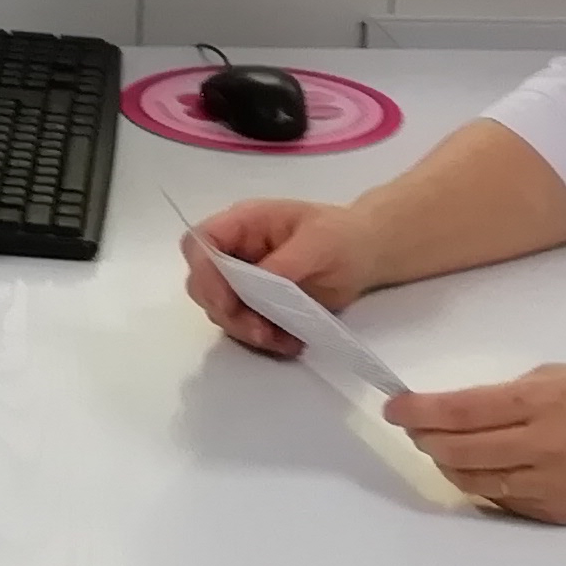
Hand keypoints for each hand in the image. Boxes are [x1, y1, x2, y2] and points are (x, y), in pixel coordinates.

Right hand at [182, 196, 388, 353]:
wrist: (365, 254)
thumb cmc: (342, 235)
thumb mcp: (318, 241)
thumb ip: (284, 263)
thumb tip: (258, 285)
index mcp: (244, 224)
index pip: (200, 244)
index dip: (204, 273)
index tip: (228, 302)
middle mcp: (236, 252)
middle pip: (202, 284)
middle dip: (227, 311)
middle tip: (260, 330)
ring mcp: (244, 280)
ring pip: (222, 312)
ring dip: (247, 331)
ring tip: (283, 339)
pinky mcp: (258, 305)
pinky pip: (246, 327)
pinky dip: (264, 340)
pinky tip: (290, 342)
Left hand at [383, 366, 565, 523]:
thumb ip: (514, 393)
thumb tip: (464, 409)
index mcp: (543, 404)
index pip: (461, 410)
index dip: (419, 410)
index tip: (394, 407)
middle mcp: (541, 447)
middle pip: (457, 451)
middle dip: (425, 438)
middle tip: (414, 426)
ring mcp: (548, 486)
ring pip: (473, 481)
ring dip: (447, 464)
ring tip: (441, 448)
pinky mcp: (556, 514)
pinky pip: (502, 501)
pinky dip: (482, 483)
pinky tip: (481, 469)